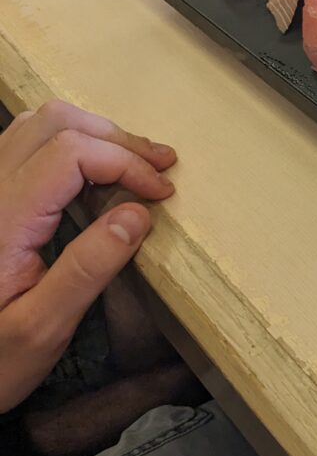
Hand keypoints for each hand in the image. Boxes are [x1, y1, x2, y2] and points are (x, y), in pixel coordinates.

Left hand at [0, 101, 175, 412]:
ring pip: (38, 124)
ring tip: (134, 162)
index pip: (70, 154)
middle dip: (116, 139)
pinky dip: (69, 143)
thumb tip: (139, 214)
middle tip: (159, 168)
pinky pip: (24, 143)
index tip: (162, 193)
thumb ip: (88, 269)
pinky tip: (94, 172)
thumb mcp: (40, 331)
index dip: (124, 162)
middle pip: (54, 124)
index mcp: (2, 222)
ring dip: (93, 134)